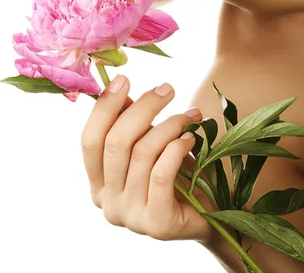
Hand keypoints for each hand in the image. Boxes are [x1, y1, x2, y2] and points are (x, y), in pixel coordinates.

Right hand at [80, 76, 214, 241]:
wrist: (214, 214)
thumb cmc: (178, 173)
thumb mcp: (149, 144)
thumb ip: (129, 123)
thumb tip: (117, 86)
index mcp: (98, 184)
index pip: (89, 140)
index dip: (104, 108)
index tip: (124, 79)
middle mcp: (108, 203)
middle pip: (116, 143)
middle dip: (143, 108)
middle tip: (167, 89)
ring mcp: (131, 216)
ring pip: (142, 154)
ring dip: (169, 126)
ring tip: (191, 115)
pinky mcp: (156, 223)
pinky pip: (161, 174)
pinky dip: (176, 149)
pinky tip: (191, 138)